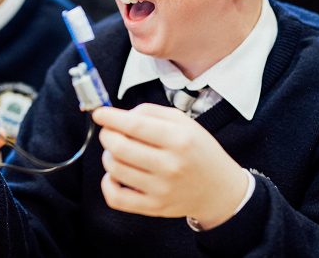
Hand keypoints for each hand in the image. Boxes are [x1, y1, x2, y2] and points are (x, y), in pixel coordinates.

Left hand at [92, 104, 248, 229]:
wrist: (219, 190)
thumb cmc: (200, 152)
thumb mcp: (185, 122)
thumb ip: (152, 112)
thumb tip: (123, 115)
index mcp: (179, 139)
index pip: (135, 126)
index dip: (111, 118)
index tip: (99, 113)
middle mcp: (170, 165)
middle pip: (120, 148)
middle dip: (106, 135)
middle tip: (109, 131)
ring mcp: (161, 189)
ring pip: (116, 169)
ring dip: (108, 156)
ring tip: (116, 151)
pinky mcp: (154, 207)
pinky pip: (117, 198)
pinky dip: (107, 184)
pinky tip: (114, 174)